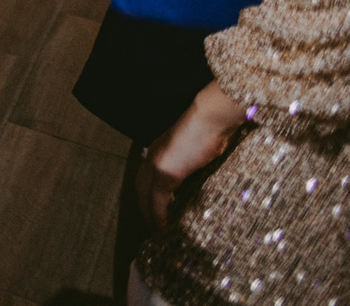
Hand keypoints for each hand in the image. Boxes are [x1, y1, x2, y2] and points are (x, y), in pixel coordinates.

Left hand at [136, 84, 247, 230]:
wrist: (210, 119)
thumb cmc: (209, 130)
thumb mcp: (194, 148)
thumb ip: (188, 161)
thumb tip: (195, 172)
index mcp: (157, 150)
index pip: (145, 176)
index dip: (146, 193)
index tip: (151, 208)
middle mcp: (152, 156)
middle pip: (140, 186)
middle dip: (144, 207)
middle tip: (151, 225)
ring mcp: (156, 164)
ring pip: (145, 195)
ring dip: (149, 214)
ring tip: (156, 230)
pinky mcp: (165, 173)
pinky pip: (157, 200)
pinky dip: (157, 215)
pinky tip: (162, 227)